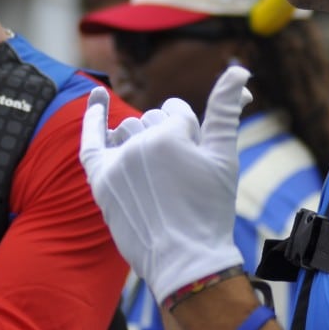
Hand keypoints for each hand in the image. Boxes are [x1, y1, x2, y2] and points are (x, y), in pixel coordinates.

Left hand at [80, 65, 251, 303]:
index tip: (194, 160)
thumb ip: (225, 109)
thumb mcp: (224, 157)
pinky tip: (97, 95)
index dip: (188, 132)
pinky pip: (90, 141)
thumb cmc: (210, 210)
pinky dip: (93, 117)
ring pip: (127, 130)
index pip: (175, 111)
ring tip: (156, 174)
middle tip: (179, 178)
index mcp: (172, 133)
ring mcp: (117, 162)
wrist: (186, 261)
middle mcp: (140, 143)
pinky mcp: (101, 182)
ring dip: (140, 140)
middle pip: (152, 121)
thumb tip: (238, 69)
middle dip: (166, 139)